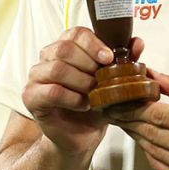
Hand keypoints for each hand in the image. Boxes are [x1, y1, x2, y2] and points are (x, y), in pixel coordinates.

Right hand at [22, 27, 144, 158]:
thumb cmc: (95, 106)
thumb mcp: (115, 82)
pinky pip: (51, 91)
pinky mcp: (30, 96)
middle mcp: (47, 57)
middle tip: (101, 81)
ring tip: (93, 95)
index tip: (109, 57)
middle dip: (88, 65)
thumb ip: (125, 61)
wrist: (82, 136)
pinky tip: (83, 105)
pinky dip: (72, 99)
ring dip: (82, 82)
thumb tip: (137, 43)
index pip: (76, 33)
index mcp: (66, 47)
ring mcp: (36, 76)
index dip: (93, 43)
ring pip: (57, 68)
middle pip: (64, 48)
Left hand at [107, 72, 168, 169]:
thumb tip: (151, 74)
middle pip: (151, 133)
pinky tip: (145, 140)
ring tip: (124, 122)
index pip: (157, 115)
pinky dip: (149, 152)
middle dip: (127, 120)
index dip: (132, 107)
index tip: (116, 100)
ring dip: (135, 135)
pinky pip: (160, 167)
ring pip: (152, 150)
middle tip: (111, 109)